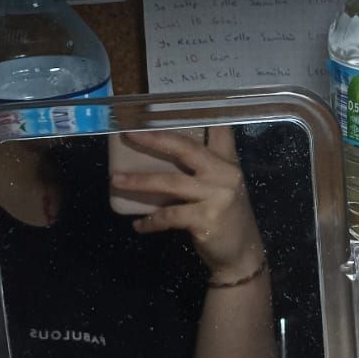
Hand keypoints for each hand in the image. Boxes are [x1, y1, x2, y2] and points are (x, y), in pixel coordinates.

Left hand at [110, 127, 266, 281]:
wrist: (242, 254)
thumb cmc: (227, 218)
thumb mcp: (223, 187)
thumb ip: (206, 168)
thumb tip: (165, 150)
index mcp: (228, 162)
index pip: (219, 130)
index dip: (199, 113)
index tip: (174, 103)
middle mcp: (224, 174)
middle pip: (184, 148)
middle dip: (154, 139)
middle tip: (128, 134)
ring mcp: (216, 196)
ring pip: (170, 182)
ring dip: (139, 182)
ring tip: (115, 181)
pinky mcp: (205, 220)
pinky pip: (169, 216)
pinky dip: (151, 221)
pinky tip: (139, 225)